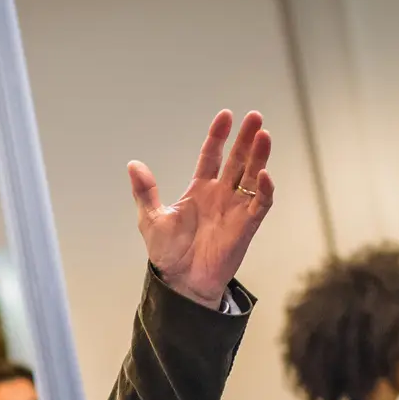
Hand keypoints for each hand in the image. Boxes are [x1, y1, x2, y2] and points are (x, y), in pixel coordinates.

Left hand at [130, 110, 275, 309]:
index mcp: (199, 190)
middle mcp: (220, 196)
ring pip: (253, 177)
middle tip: (255, 117)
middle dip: (246, 139)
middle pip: (237, 160)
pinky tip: (264, 173)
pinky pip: (260, 204)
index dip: (218, 136)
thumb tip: (133, 164)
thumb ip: (145, 191)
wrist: (180, 284)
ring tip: (264, 135)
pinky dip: (265, 189)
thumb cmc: (167, 254)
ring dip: (260, 156)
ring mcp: (235, 209)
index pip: (212, 156)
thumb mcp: (151, 219)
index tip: (225, 115)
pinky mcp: (246, 226)